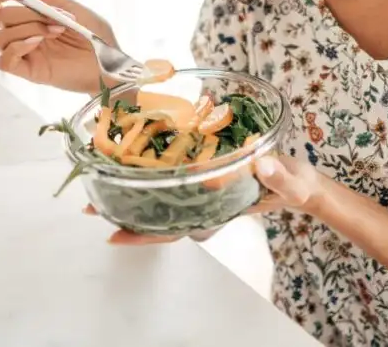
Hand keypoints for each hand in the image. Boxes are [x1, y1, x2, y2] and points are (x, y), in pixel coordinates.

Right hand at [0, 0, 117, 93]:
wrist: (111, 60)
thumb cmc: (92, 33)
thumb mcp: (67, 5)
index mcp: (26, 17)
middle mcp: (20, 34)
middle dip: (25, 11)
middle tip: (52, 14)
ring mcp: (23, 53)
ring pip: (0, 36)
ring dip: (30, 27)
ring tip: (58, 30)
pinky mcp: (28, 71)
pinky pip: (3, 60)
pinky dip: (18, 47)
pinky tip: (39, 42)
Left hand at [83, 155, 325, 245]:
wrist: (300, 180)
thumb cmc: (294, 185)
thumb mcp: (292, 182)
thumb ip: (280, 176)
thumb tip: (262, 164)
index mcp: (216, 209)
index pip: (174, 229)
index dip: (142, 236)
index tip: (111, 236)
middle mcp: (202, 202)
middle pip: (155, 215)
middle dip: (122, 212)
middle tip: (87, 205)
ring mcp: (202, 187)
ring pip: (160, 194)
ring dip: (131, 186)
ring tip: (100, 176)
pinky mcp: (207, 169)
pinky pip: (174, 172)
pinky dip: (153, 165)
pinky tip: (135, 152)